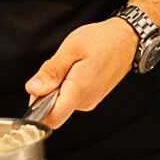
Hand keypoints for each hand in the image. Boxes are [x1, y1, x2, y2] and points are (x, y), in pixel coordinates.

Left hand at [24, 16, 138, 128]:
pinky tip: (76, 68)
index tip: (37, 88)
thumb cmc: (102, 41)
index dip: (36, 108)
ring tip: (70, 64)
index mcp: (78, 92)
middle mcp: (85, 102)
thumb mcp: (71, 49)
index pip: (50, 120)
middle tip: (59, 66)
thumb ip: (51, 72)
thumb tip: (33, 90)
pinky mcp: (91, 98)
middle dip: (46, 90)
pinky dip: (66, 84)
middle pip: (52, 109)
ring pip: (60, 101)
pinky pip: (70, 97)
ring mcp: (89, 101)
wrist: (127, 40)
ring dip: (57, 85)